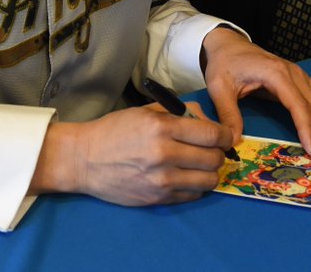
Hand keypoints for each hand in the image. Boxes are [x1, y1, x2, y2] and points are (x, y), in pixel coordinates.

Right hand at [29, 105, 233, 205]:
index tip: (226, 137)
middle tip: (211, 151)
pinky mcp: (157, 198)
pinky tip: (185, 178)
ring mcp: (161, 180)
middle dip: (218, 154)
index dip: (226, 136)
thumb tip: (207, 120)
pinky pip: (192, 195)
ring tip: (200, 166)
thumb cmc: (114, 131)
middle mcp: (164, 154)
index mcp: (162, 127)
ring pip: (208, 181)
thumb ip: (178, 113)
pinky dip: (195, 187)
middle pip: (213, 159)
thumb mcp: (145, 112)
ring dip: (210, 173)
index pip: (211, 134)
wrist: (84, 159)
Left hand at [201, 28, 310, 161]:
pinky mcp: (303, 80)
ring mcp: (301, 76)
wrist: (229, 45)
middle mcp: (294, 74)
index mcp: (276, 74)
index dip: (307, 128)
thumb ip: (228, 113)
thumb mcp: (219, 87)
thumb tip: (234, 140)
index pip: (298, 105)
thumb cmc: (224, 65)